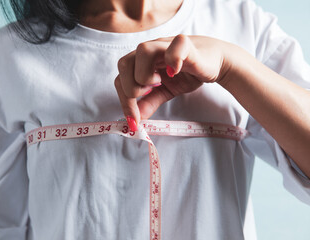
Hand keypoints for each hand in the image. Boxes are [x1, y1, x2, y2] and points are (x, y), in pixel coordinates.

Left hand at [114, 34, 231, 130]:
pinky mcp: (185, 44)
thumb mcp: (165, 91)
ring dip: (146, 73)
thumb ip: (150, 102)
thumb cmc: (187, 73)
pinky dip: (172, 60)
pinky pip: (175, 46)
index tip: (134, 122)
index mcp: (141, 62)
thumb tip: (136, 119)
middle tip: (148, 94)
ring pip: (142, 50)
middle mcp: (150, 50)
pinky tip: (175, 72)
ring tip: (160, 82)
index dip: (125, 102)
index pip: (121, 80)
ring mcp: (166, 45)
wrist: (216, 62)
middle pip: (123, 63)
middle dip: (131, 87)